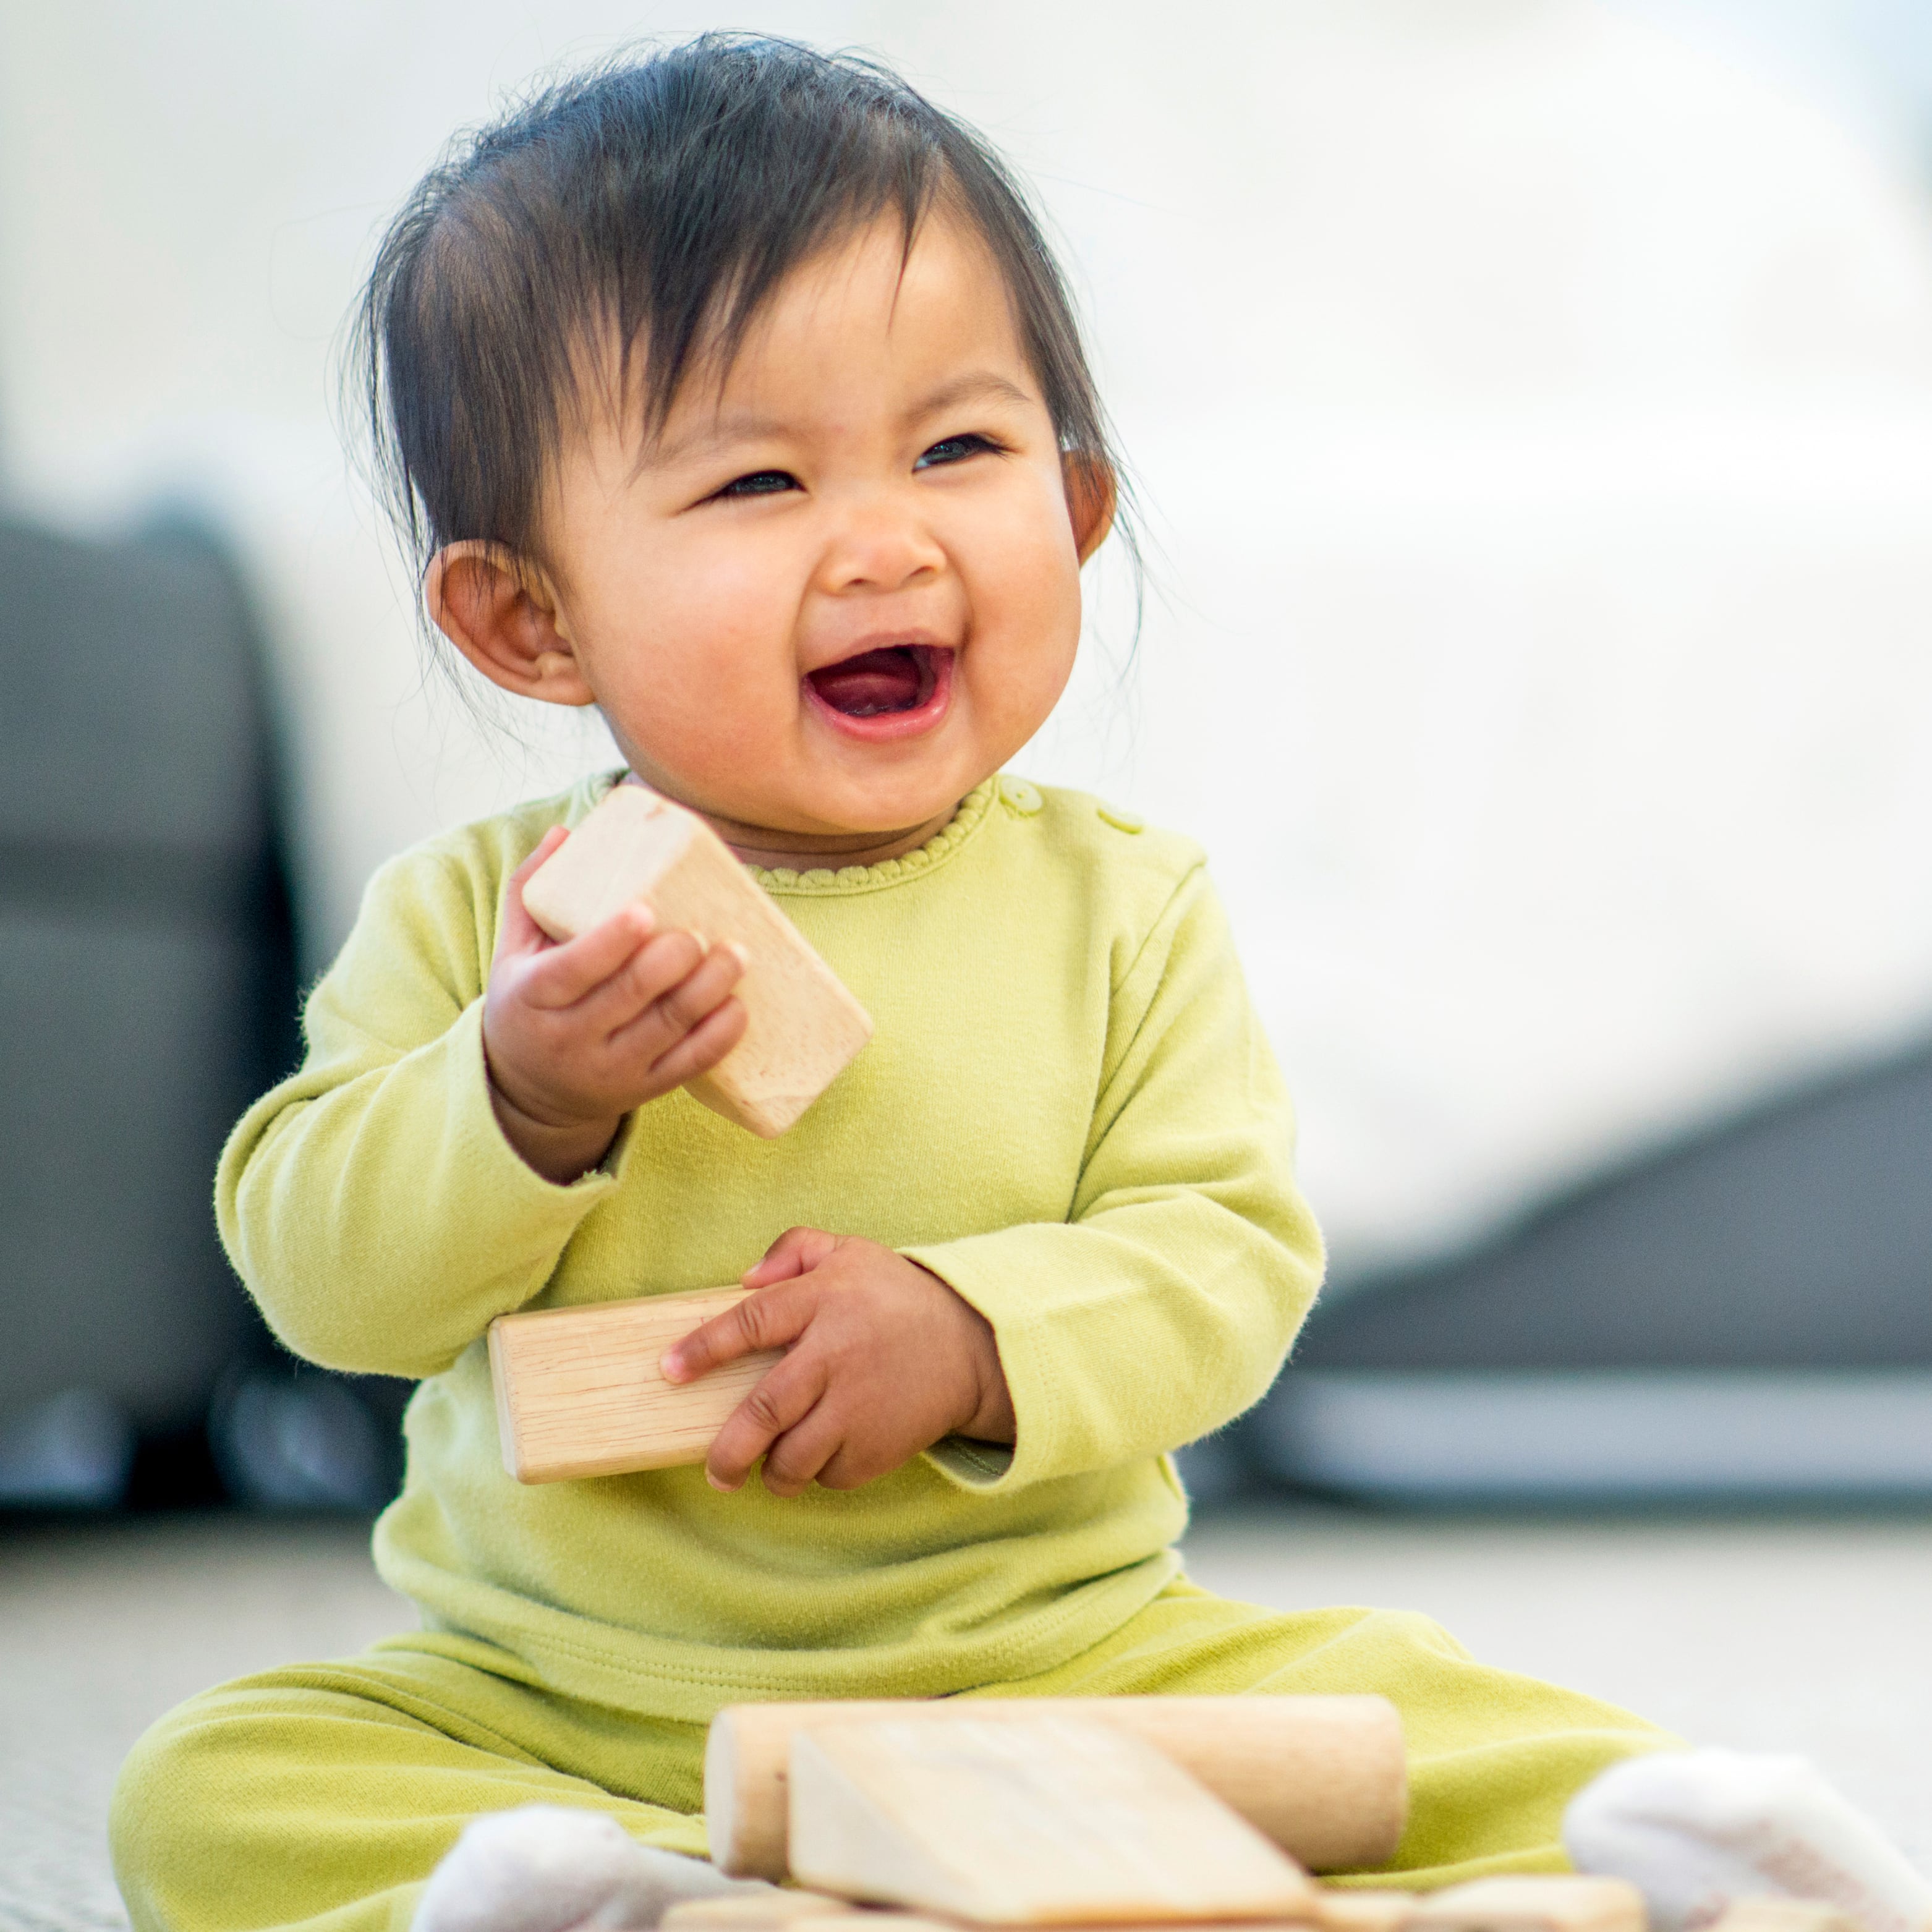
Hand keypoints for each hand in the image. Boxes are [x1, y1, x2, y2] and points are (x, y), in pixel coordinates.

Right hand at [482, 827, 748, 1182]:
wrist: (529, 1088)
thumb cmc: (527, 1002)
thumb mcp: (512, 950)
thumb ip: (531, 890)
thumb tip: (565, 832)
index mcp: (533, 996)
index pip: (575, 967)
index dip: (613, 940)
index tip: (646, 911)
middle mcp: (569, 1038)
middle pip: (630, 995)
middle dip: (673, 960)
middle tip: (700, 932)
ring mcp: (610, 1068)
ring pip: (668, 1027)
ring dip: (709, 989)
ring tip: (737, 954)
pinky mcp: (643, 1088)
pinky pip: (689, 1064)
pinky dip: (720, 1035)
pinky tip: (739, 1005)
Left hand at [660, 1229, 1015, 1497]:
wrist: (974, 1347)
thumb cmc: (897, 1299)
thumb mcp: (851, 1252)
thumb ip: (794, 1249)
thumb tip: (744, 1278)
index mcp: (825, 1302)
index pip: (752, 1323)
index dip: (704, 1348)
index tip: (668, 1370)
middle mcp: (837, 1354)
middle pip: (766, 1409)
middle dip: (729, 1449)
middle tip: (715, 1468)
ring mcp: (859, 1405)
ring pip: (795, 1457)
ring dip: (771, 1472)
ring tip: (764, 1469)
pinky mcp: (879, 1446)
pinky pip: (830, 1474)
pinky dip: (816, 1473)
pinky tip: (821, 1453)